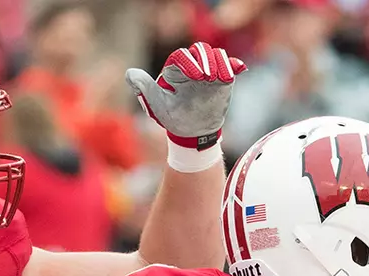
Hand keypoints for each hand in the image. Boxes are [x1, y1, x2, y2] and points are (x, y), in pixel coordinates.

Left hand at [126, 42, 244, 150]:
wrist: (194, 133)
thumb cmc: (174, 118)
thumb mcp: (158, 104)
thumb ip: (145, 88)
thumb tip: (130, 74)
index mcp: (176, 70)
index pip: (181, 56)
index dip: (188, 62)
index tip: (196, 76)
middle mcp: (192, 67)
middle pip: (200, 50)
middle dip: (205, 59)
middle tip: (207, 77)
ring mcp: (209, 71)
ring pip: (216, 55)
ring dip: (219, 62)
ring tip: (220, 78)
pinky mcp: (223, 78)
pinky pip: (229, 66)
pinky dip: (233, 65)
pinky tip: (239, 69)